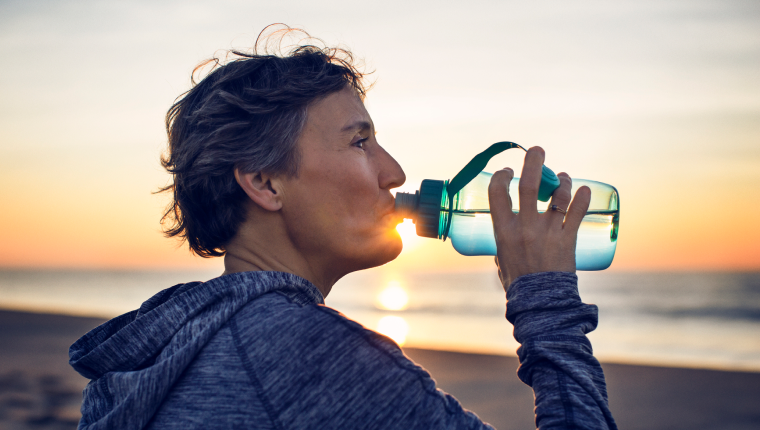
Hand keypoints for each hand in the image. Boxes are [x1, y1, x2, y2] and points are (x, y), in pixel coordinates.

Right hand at [488, 146, 590, 290]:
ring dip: (562, 181)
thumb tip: (507, 237)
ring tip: (564, 177)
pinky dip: (582, 198)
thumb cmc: (517, 283)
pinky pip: (577, 213)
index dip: (502, 176)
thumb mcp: (502, 259)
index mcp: (503, 230)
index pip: (497, 192)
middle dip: (534, 162)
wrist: (539, 303)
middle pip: (530, 185)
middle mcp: (525, 227)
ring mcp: (548, 232)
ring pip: (558, 196)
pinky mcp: (568, 240)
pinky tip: (584, 189)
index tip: (508, 171)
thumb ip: (504, 243)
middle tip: (538, 151)